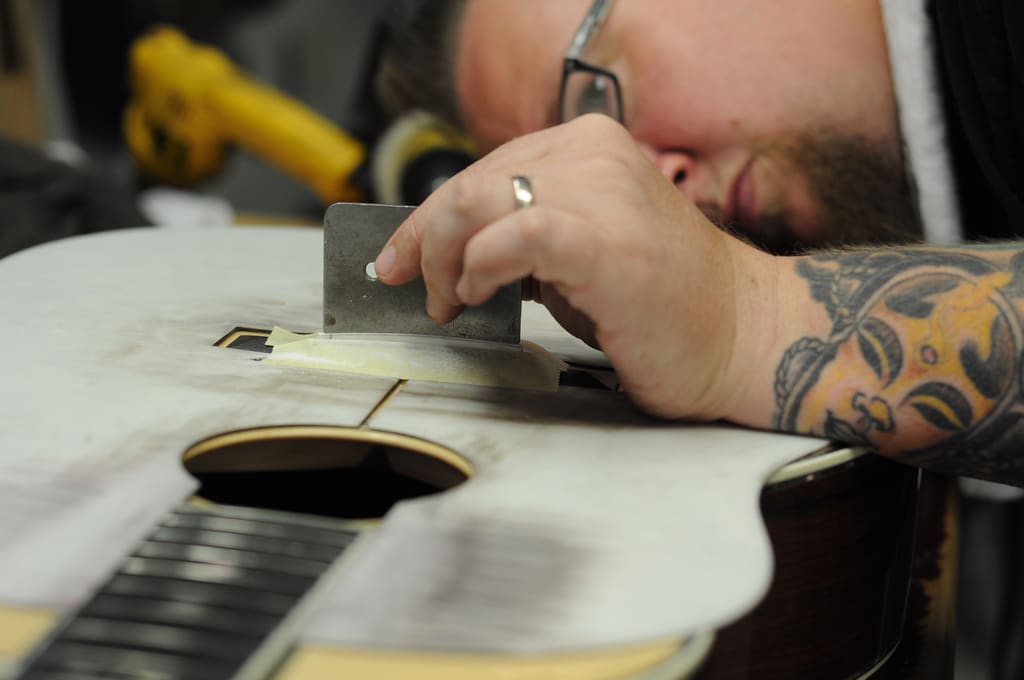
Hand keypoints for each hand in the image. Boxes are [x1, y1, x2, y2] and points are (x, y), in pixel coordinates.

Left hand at [374, 115, 776, 421]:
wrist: (742, 337)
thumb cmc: (663, 303)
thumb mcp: (578, 249)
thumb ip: (521, 232)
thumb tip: (449, 248)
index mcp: (590, 146)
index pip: (483, 169)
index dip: (428, 216)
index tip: (399, 255)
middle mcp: (595, 155)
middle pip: (470, 183)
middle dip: (425, 242)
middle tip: (422, 292)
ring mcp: (604, 192)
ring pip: (479, 201)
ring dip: (446, 260)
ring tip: (453, 302)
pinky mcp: (607, 240)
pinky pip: (516, 234)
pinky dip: (481, 266)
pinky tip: (480, 293)